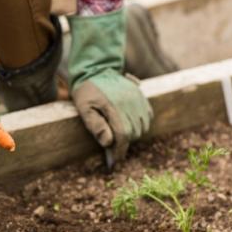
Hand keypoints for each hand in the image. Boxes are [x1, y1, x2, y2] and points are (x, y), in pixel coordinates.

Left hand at [68, 9, 152, 160]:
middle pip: (134, 133)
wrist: (95, 69)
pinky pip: (148, 115)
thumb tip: (108, 142)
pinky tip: (129, 123)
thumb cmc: (86, 92)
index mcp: (115, 108)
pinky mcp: (142, 95)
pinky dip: (141, 123)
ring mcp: (138, 98)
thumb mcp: (83, 108)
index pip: (122, 136)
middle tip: (112, 147)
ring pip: (143, 126)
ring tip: (119, 134)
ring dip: (132, 133)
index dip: (118, 152)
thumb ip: (95, 125)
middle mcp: (130, 103)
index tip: (113, 162)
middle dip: (124, 143)